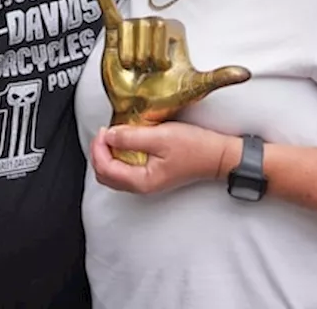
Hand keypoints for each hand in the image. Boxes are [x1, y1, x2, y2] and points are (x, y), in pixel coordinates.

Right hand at [88, 0, 250, 165]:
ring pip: (127, 32)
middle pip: (145, 27)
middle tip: (146, 72)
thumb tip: (245, 72)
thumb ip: (218, 78)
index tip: (163, 70)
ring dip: (129, 56)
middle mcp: (154, 25)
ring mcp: (133, 28)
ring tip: (133, 70)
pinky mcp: (113, 32)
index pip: (163, 28)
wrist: (138, 110)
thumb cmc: (166, 99)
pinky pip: (107, 5)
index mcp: (174, 31)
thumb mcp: (194, 87)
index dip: (160, 53)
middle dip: (144, 55)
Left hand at [90, 122, 232, 194]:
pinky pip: (125, 169)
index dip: (99, 148)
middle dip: (99, 153)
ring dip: (107, 155)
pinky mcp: (152, 174)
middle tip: (104, 133)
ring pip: (114, 174)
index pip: (106, 168)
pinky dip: (118, 157)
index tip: (103, 130)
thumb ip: (132, 137)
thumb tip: (109, 135)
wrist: (218, 155)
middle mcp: (142, 185)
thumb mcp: (161, 137)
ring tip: (112, 135)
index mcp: (141, 180)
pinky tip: (124, 141)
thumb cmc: (195, 148)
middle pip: (106, 175)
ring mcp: (147, 181)